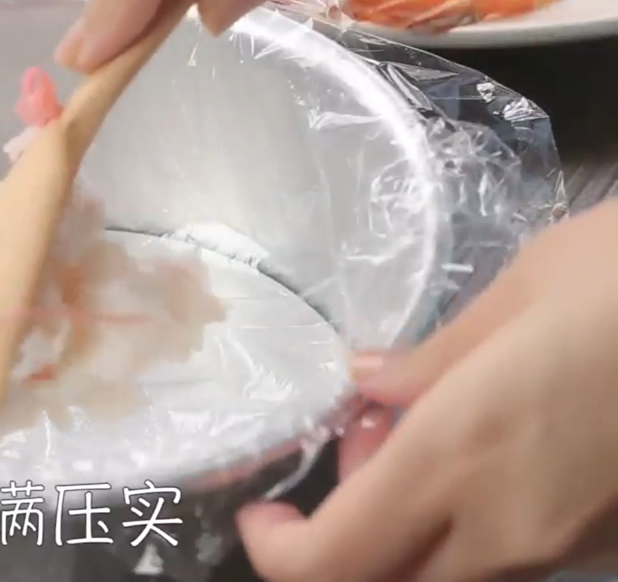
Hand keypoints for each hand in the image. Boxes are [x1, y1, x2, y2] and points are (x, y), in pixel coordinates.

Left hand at [238, 199, 617, 581]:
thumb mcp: (519, 294)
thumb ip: (429, 358)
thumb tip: (367, 384)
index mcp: (458, 458)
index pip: (330, 565)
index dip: (277, 554)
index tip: (264, 513)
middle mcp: (504, 526)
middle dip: (342, 538)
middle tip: (357, 445)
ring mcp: (566, 546)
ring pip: (449, 575)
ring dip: (408, 526)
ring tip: (427, 429)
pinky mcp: (609, 542)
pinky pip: (509, 557)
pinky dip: (469, 522)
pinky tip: (494, 444)